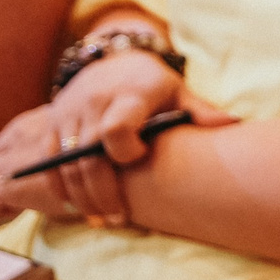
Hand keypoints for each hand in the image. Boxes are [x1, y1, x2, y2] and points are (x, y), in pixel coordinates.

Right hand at [0, 51, 232, 225]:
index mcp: (129, 94)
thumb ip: (201, 109)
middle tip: (118, 219)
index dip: (125, 150)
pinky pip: (47, 161)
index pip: (117, 127)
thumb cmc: (153, 84)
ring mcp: (69, 113)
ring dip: (81, 197)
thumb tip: (233, 123)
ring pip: (64, 163)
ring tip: (101, 219)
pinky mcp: (51, 122)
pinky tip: (76, 206)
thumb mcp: (178, 91)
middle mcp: (94, 103)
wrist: (112, 60)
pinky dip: (58, 187)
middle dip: (102, 192)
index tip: (139, 158)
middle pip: (88, 156)